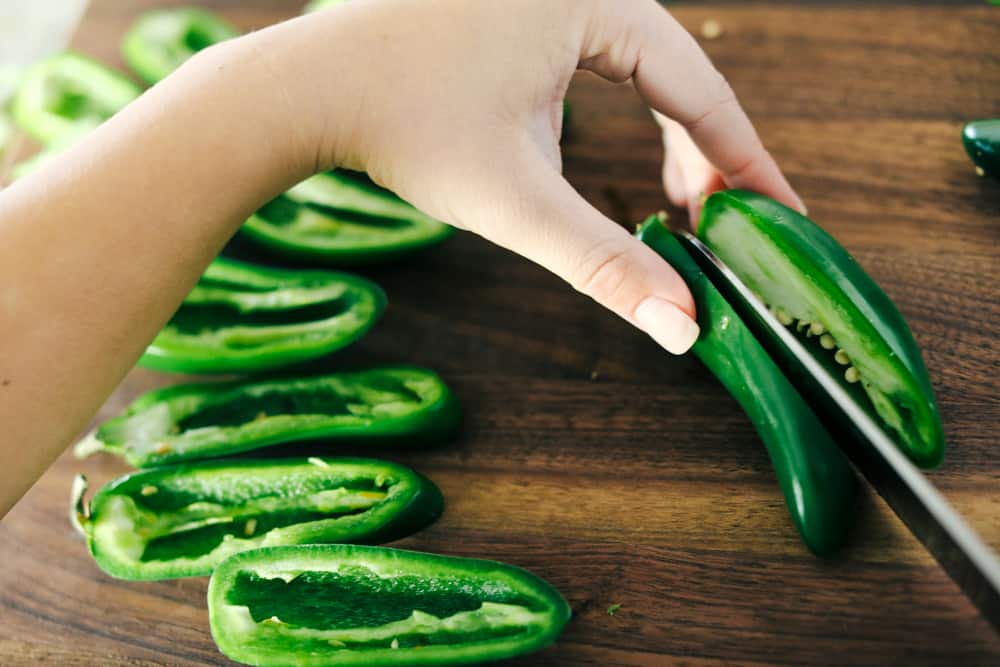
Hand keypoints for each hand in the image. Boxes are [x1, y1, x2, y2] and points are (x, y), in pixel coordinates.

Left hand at [252, 0, 802, 353]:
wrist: (307, 90)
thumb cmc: (404, 130)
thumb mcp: (516, 203)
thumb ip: (606, 265)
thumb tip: (683, 328)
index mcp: (594, 1)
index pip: (700, 88)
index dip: (746, 160)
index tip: (780, 212)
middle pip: (676, 74)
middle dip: (704, 154)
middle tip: (721, 225)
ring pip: (638, 65)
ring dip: (664, 135)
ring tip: (678, 205)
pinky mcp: (517, 9)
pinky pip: (596, 55)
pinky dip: (616, 111)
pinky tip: (609, 161)